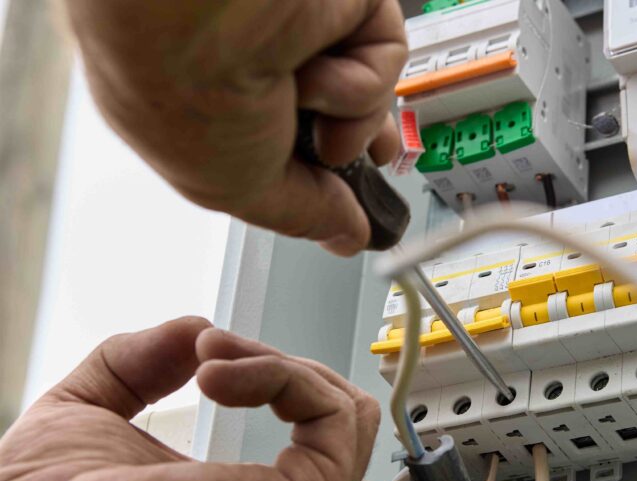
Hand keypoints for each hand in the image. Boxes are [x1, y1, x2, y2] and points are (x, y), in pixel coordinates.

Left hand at [0, 318, 448, 480]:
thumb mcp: (91, 409)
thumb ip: (143, 362)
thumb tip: (193, 333)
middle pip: (336, 421)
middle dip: (279, 368)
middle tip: (214, 356)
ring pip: (342, 405)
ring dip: (275, 362)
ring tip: (213, 359)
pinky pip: (333, 406)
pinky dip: (278, 371)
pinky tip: (221, 373)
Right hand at [63, 0, 408, 255]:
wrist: (196, 16)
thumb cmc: (183, 89)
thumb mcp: (238, 189)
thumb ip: (301, 214)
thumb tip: (345, 235)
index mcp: (213, 94)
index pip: (282, 136)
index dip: (321, 170)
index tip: (343, 202)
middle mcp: (258, 54)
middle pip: (339, 109)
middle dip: (358, 144)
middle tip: (361, 160)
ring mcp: (302, 24)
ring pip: (367, 91)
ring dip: (351, 117)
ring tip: (313, 109)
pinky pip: (386, 54)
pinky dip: (364, 80)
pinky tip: (323, 75)